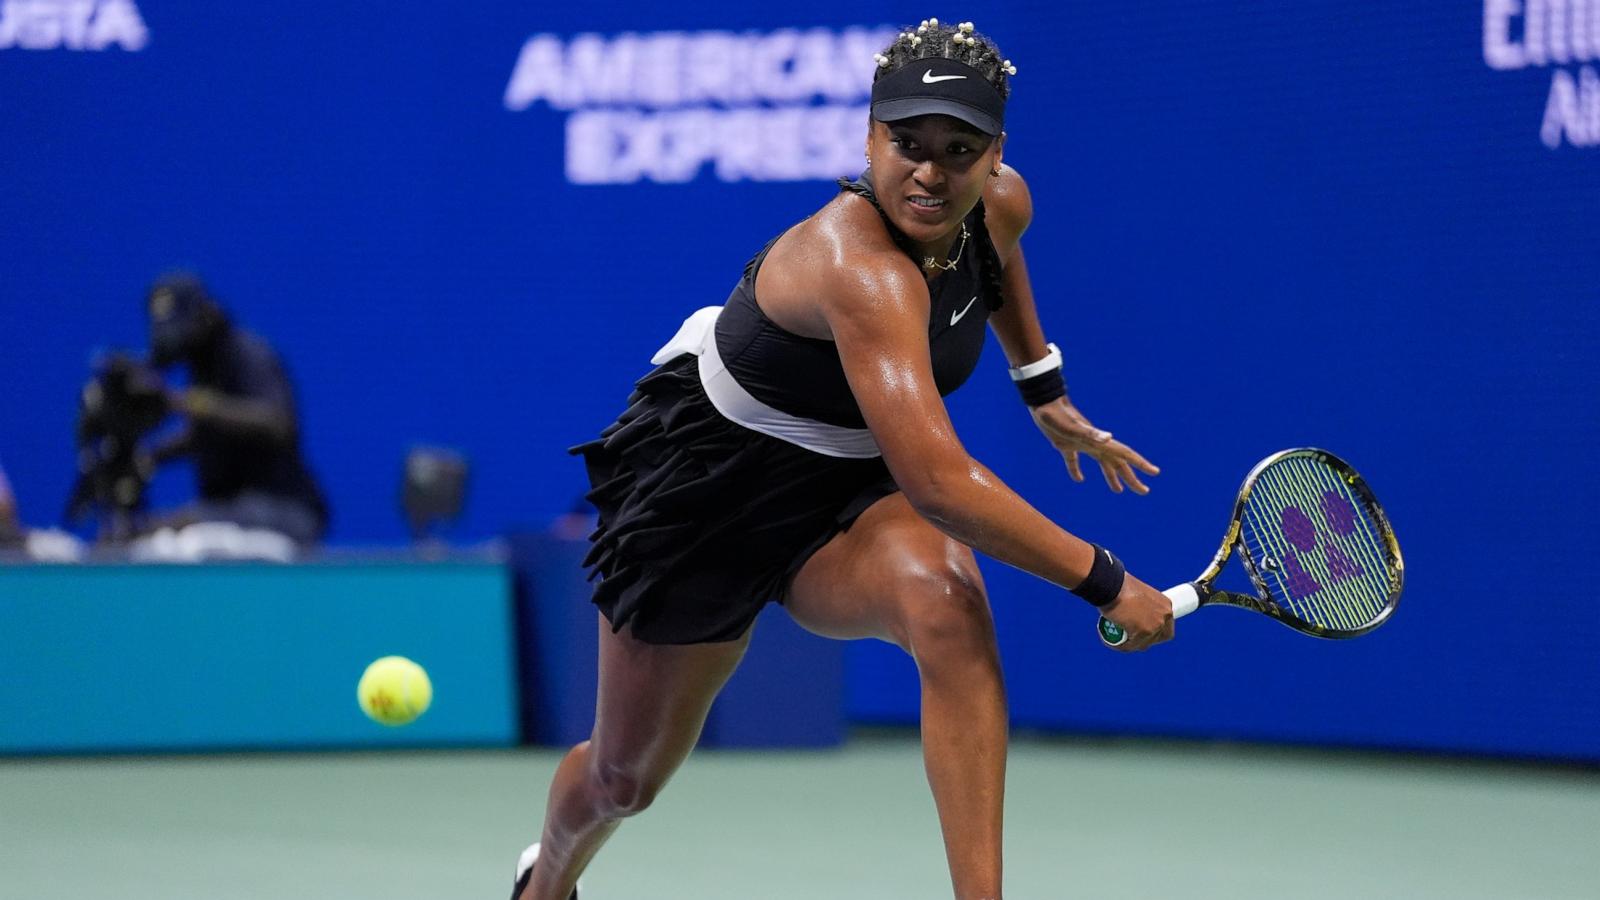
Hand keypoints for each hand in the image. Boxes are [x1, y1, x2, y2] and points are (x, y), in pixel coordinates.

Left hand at [1030, 398, 1160, 493]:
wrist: (1043, 402)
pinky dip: (1077, 471)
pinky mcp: (1066, 444)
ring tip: (1118, 491)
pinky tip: (1079, 479)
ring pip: (1102, 463)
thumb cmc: (1057, 415)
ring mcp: (1081, 443)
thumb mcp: (1073, 427)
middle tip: (1144, 491)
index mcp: (1099, 442)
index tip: (1155, 472)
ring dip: (1111, 477)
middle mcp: (1094, 443)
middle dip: (1131, 478)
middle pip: (1117, 463)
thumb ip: (1090, 433)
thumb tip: (1109, 438)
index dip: (1141, 464)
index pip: (1124, 455)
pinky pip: (1074, 461)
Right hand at [1099, 574, 1174, 651]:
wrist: (1112, 585)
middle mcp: (1165, 616)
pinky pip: (1130, 646)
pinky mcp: (1143, 633)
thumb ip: (1141, 606)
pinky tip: (1111, 642)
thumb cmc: (1119, 586)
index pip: (1166, 627)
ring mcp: (1155, 626)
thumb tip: (1135, 616)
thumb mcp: (1137, 595)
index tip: (1143, 631)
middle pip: (1158, 638)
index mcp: (1166, 605)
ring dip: (1131, 645)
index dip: (1155, 632)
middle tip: (1130, 638)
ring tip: (1117, 640)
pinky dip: (1120, 646)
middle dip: (1145, 641)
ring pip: (1143, 644)